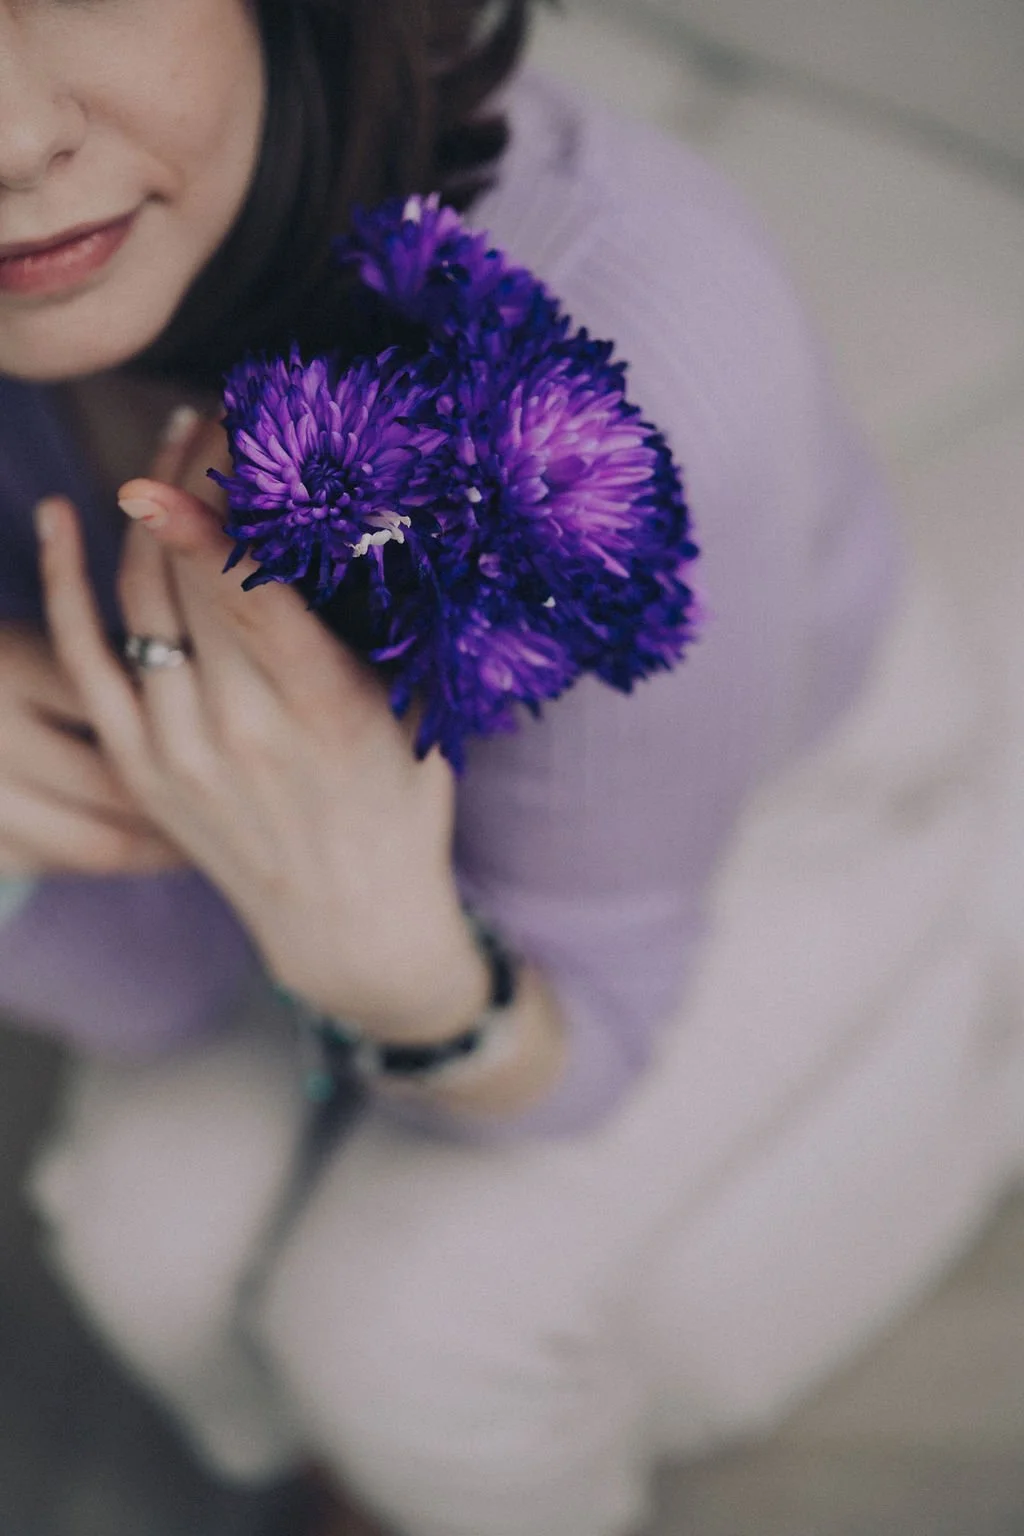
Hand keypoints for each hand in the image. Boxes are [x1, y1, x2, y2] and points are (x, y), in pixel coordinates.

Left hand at [35, 415, 488, 1039]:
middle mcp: (241, 729)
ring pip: (137, 605)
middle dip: (189, 480)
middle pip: (188, 579)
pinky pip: (85, 660)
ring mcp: (178, 751)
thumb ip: (362, 630)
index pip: (252, 589)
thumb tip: (327, 523)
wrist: (348, 920)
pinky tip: (64, 520)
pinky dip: (66, 586)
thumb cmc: (396, 806)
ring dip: (142, 519)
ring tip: (163, 452)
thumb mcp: (406, 714)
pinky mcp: (139, 767)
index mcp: (323, 709)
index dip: (219, 505)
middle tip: (206, 418)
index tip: (209, 428)